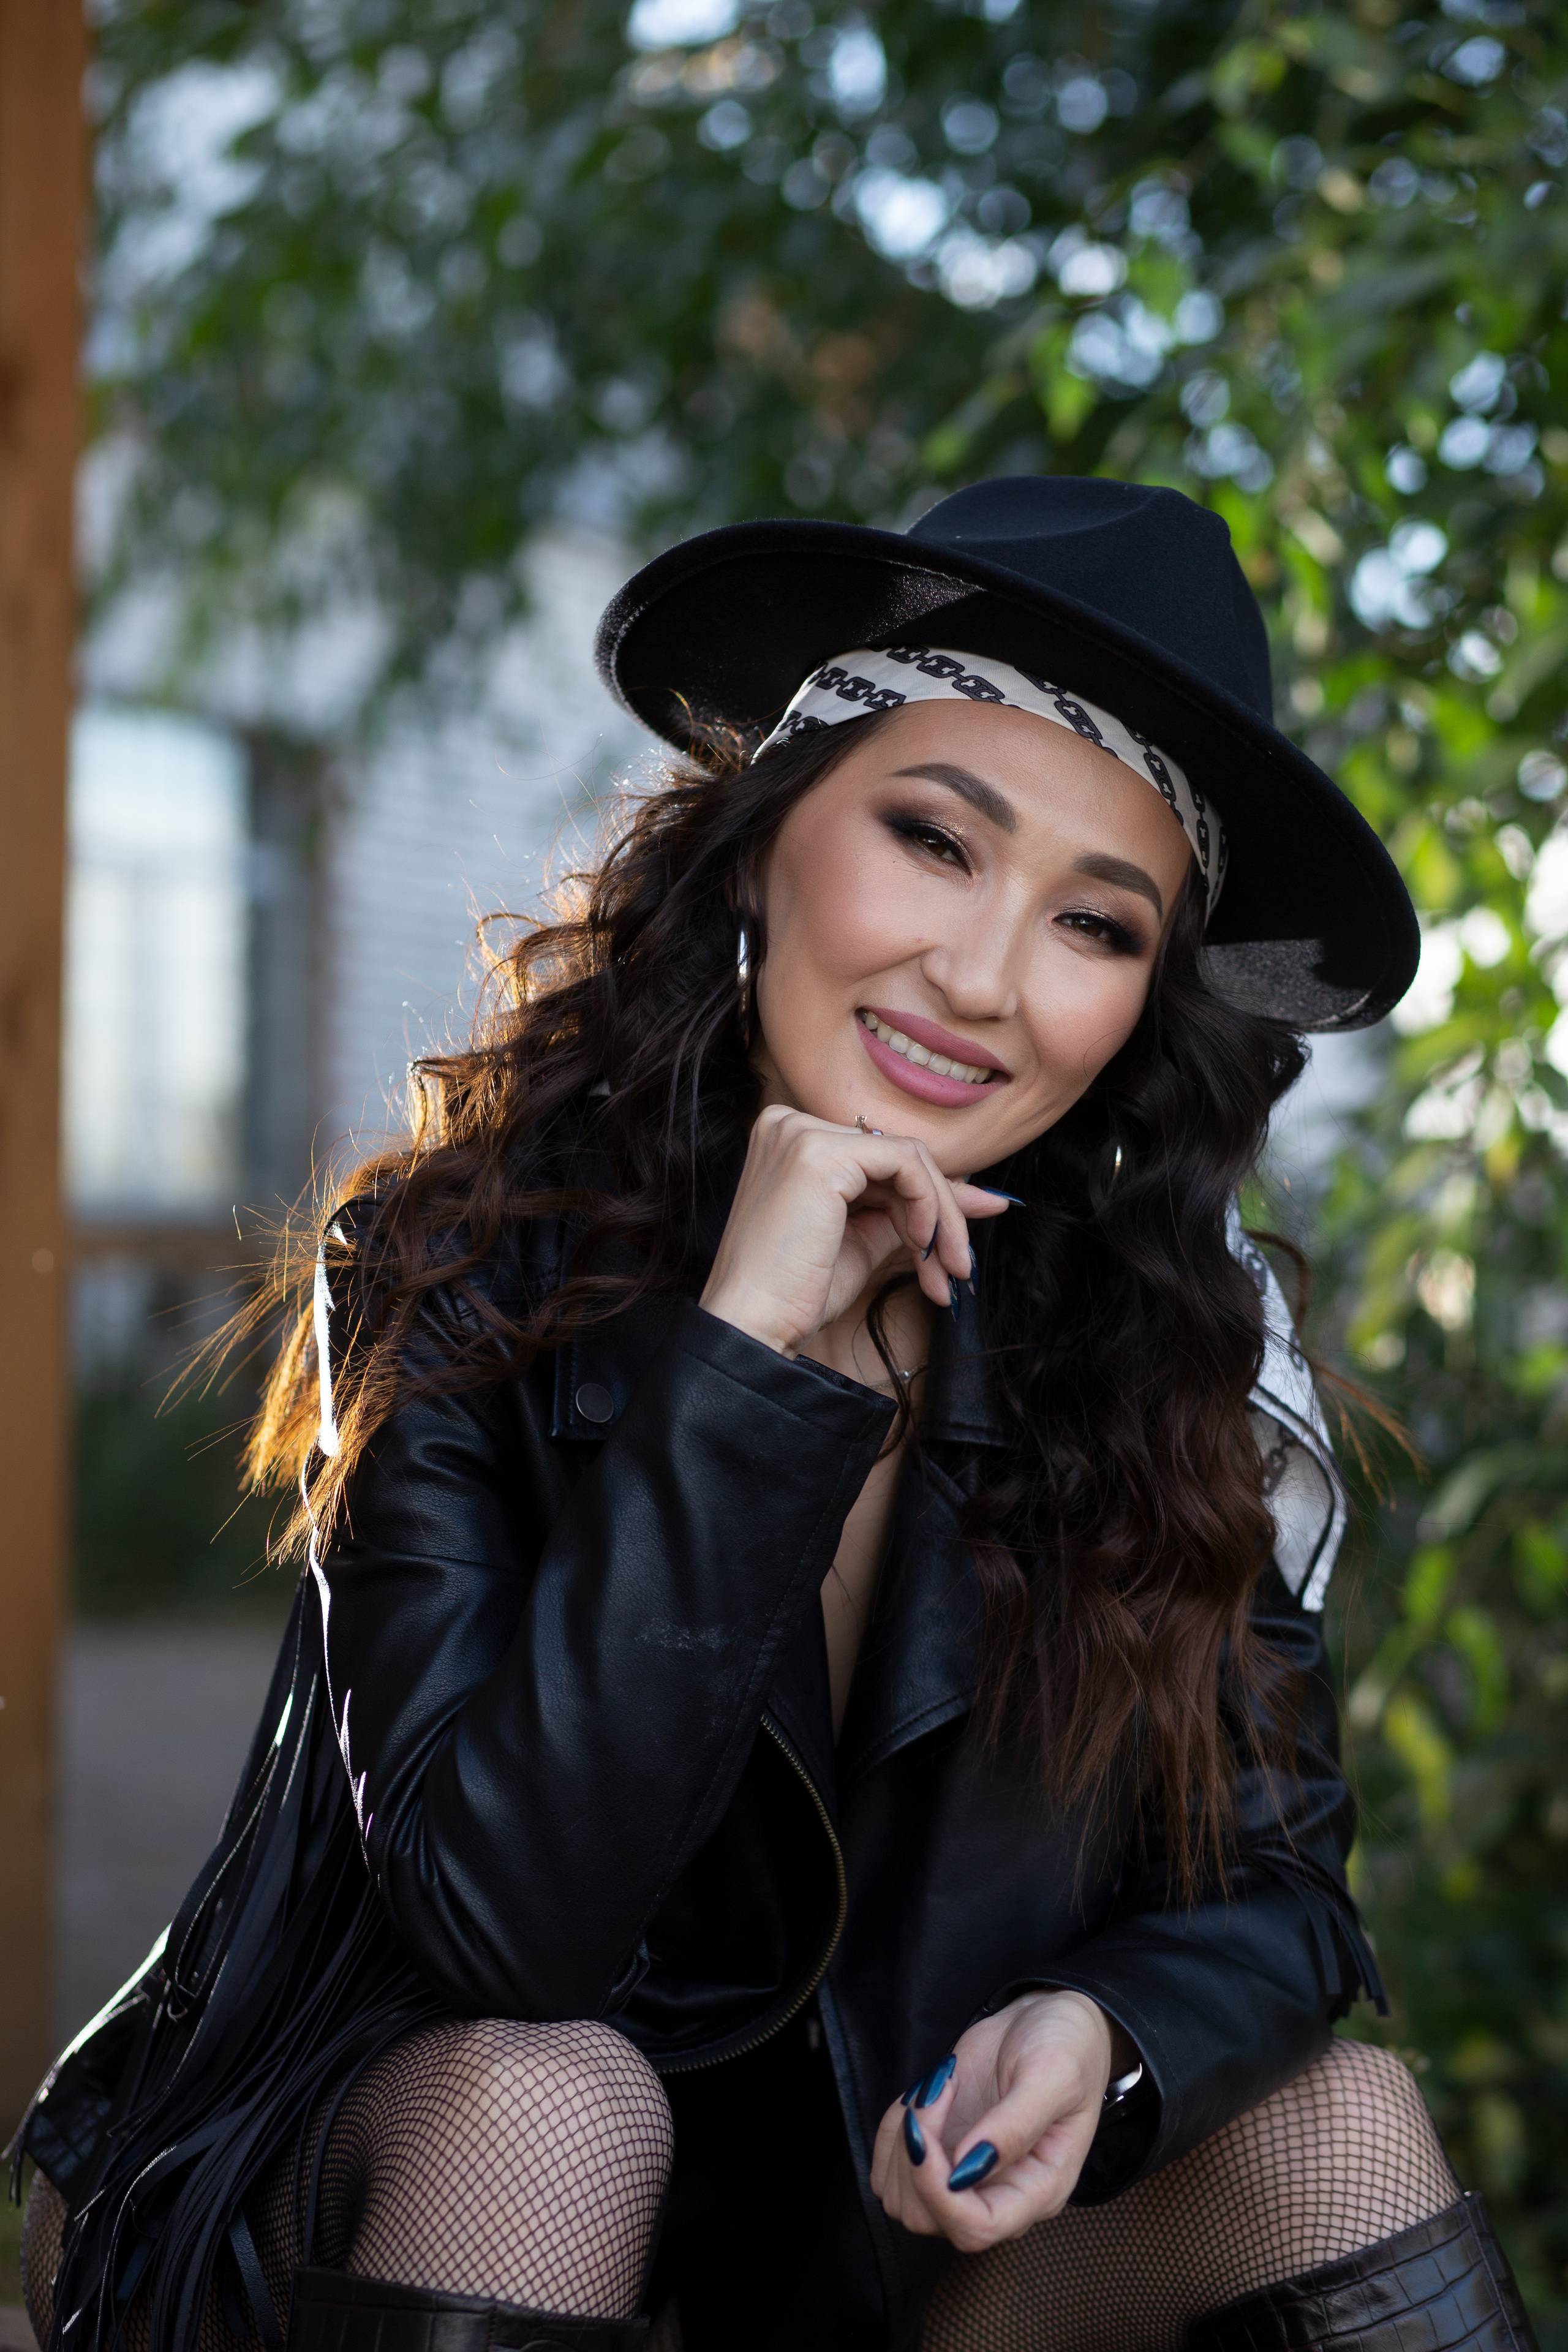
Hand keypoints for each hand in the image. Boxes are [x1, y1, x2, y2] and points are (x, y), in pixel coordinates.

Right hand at [698, 1104, 1010, 1357]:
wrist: (752, 1325)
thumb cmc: (794, 1294)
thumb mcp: (860, 1240)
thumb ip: (906, 1211)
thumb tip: (979, 1198)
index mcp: (791, 1141)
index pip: (881, 1158)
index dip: (931, 1197)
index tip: (961, 1239)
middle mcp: (790, 1125)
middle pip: (898, 1155)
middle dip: (941, 1214)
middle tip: (959, 1267)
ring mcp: (802, 1134)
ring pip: (910, 1158)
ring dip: (941, 1218)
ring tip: (947, 1270)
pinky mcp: (820, 1154)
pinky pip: (905, 1163)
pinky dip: (928, 1205)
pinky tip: (922, 1245)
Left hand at [870, 1991, 1123, 2251]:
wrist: (1049, 2020)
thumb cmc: (1066, 2048)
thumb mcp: (1053, 2076)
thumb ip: (1015, 2126)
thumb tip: (965, 2169)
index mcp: (1039, 2189)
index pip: (977, 2228)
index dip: (938, 2192)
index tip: (927, 2135)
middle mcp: (999, 2193)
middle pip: (928, 2217)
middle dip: (914, 2156)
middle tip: (937, 2091)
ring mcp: (965, 2175)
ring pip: (902, 2198)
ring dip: (901, 2141)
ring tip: (935, 2089)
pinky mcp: (941, 2153)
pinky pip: (891, 2168)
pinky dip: (892, 2131)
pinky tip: (923, 2096)